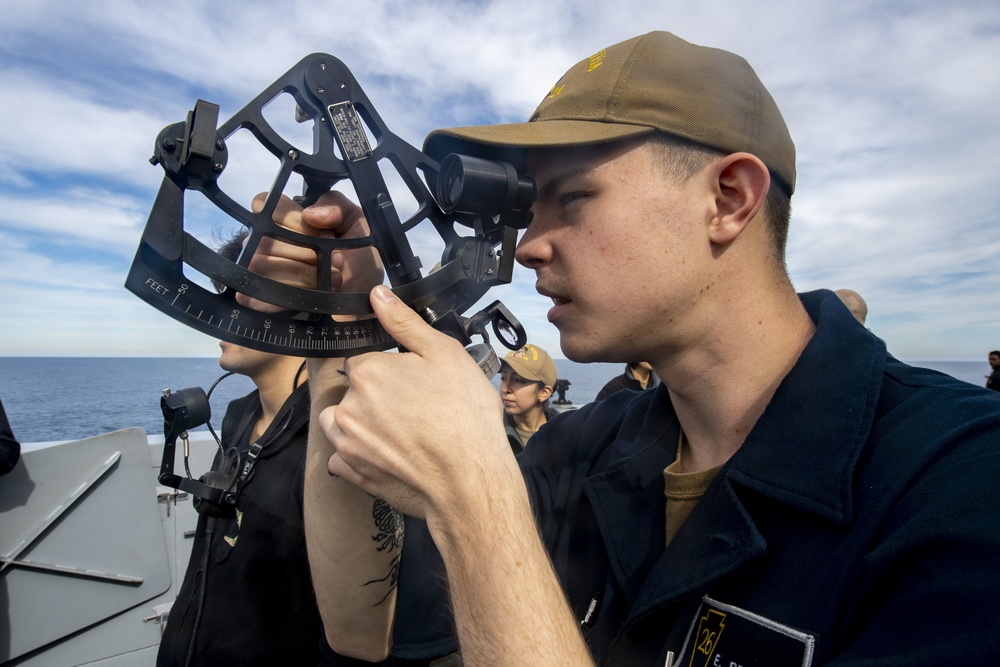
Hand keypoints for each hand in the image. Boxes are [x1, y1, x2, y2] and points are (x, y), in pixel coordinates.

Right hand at [236, 190, 383, 310]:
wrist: (366, 297)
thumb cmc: (360, 257)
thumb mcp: (356, 220)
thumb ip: (336, 204)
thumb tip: (311, 214)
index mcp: (287, 218)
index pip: (265, 205)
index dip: (295, 221)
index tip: (324, 234)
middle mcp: (270, 241)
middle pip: (266, 238)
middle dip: (308, 251)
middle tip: (336, 260)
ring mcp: (265, 269)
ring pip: (263, 264)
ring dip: (305, 273)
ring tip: (331, 276)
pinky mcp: (267, 297)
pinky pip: (265, 291)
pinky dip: (296, 291)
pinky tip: (317, 290)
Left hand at [320, 285, 514, 522]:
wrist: (470, 482)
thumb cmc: (464, 416)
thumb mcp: (444, 355)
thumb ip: (404, 323)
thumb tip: (376, 295)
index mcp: (367, 372)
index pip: (365, 361)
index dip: (391, 370)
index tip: (414, 384)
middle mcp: (347, 406)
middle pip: (354, 391)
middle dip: (377, 396)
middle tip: (416, 410)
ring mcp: (346, 443)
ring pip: (341, 422)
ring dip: (360, 423)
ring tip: (400, 433)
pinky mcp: (351, 473)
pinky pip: (342, 457)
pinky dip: (359, 455)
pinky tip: (390, 455)